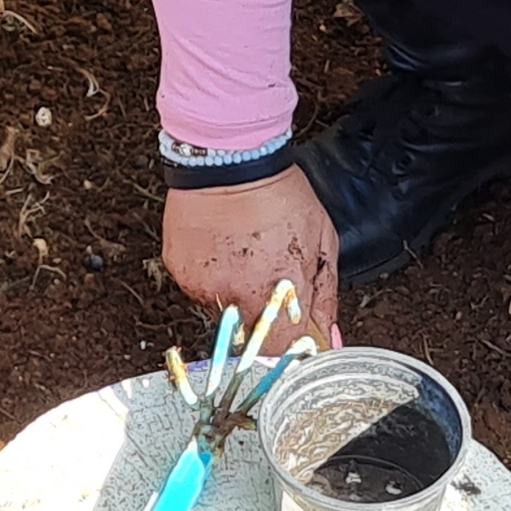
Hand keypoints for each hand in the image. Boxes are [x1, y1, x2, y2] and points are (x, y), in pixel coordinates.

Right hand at [163, 168, 343, 350]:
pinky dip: (212, 278)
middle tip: (267, 278)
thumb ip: (325, 298)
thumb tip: (329, 337)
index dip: (289, 345)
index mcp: (280, 290)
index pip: (284, 350)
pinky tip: (222, 249)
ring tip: (243, 256)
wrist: (230, 160)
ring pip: (224, 313)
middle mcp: (240, 295)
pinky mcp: (182, 274)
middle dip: (263, 317)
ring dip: (236, 296)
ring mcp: (206, 287)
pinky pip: (200, 291)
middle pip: (252, 336)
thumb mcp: (322, 242)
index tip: (292, 332)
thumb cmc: (279, 193)